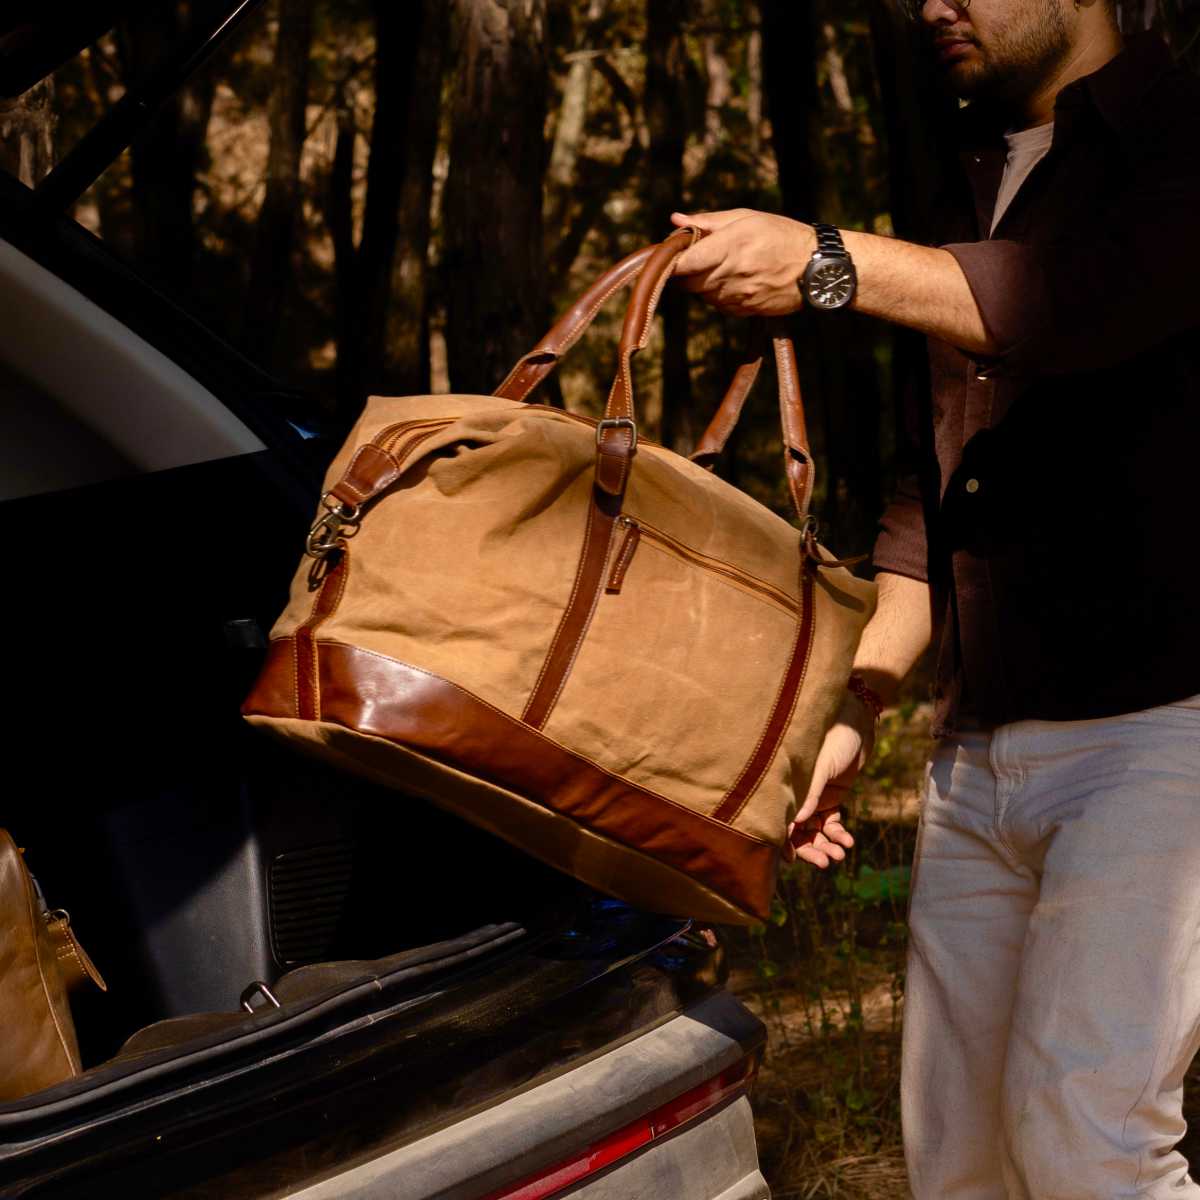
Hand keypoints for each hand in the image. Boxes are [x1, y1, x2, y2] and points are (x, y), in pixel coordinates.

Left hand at [670, 209, 814, 316]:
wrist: (816, 268)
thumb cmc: (782, 235)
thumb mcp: (747, 218)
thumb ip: (708, 222)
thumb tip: (676, 220)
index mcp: (730, 246)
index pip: (684, 262)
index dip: (670, 261)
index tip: (668, 255)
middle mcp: (731, 274)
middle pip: (688, 282)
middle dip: (685, 272)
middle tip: (694, 257)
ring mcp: (738, 296)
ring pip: (702, 295)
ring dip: (702, 283)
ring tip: (722, 265)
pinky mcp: (745, 311)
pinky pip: (718, 305)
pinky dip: (718, 294)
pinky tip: (734, 280)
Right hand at [785, 693, 876, 867]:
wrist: (856, 724)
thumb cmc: (833, 738)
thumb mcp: (819, 766)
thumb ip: (809, 793)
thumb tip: (796, 823)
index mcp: (787, 786)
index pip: (781, 820)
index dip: (783, 841)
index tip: (792, 859)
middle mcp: (798, 795)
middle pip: (798, 831)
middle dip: (810, 849)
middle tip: (824, 863)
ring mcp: (814, 798)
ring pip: (816, 831)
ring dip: (827, 845)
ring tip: (840, 855)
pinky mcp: (832, 797)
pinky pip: (833, 823)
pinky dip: (839, 834)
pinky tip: (848, 842)